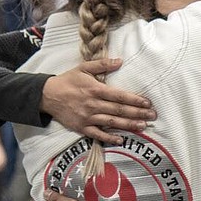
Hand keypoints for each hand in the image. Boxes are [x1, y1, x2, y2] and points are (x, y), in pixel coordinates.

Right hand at [40, 59, 155, 144]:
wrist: (47, 95)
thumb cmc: (67, 80)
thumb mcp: (83, 68)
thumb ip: (102, 65)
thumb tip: (120, 60)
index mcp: (95, 89)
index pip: (119, 96)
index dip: (135, 99)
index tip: (147, 102)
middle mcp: (93, 104)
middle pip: (119, 110)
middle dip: (137, 113)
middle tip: (153, 115)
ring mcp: (88, 117)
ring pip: (112, 122)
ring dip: (129, 125)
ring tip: (143, 126)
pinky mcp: (82, 127)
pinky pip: (98, 134)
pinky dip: (110, 137)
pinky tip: (121, 139)